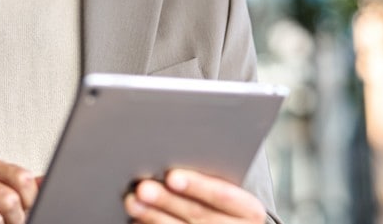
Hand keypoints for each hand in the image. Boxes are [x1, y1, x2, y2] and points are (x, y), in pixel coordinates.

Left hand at [125, 169, 266, 223]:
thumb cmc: (229, 205)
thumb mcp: (234, 194)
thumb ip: (214, 177)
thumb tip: (174, 164)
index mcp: (249, 210)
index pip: (224, 195)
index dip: (198, 186)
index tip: (172, 176)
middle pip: (199, 215)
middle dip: (167, 201)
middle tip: (143, 188)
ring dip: (154, 217)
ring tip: (133, 202)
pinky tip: (138, 221)